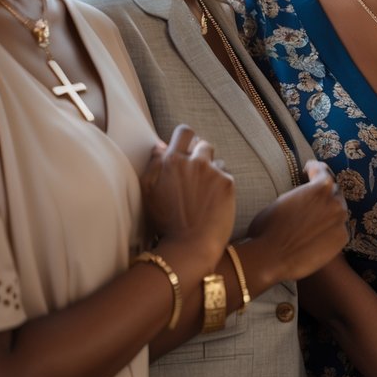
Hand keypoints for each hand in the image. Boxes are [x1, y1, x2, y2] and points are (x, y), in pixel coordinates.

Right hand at [141, 124, 235, 271]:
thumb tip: (161, 145)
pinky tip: (213, 200)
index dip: (186, 138)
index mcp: (172, 161)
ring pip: (216, 160)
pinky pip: (225, 175)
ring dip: (211, 170)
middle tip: (196, 173)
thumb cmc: (165, 221)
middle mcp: (193, 161)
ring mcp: (212, 171)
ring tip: (203, 192)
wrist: (190, 244)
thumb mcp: (148, 192)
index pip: (184, 132)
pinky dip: (220, 184)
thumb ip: (154, 164)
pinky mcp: (228, 182)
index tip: (186, 147)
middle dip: (200, 155)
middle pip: (203, 144)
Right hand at [246, 160, 348, 284]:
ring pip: (338, 211)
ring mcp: (340, 220)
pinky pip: (339, 229)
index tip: (311, 170)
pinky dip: (331, 229)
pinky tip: (319, 234)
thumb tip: (302, 196)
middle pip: (333, 192)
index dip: (315, 169)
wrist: (271, 257)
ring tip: (316, 217)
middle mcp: (335, 201)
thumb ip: (300, 193)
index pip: (323, 171)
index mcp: (320, 187)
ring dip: (329, 211)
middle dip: (323, 193)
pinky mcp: (342, 238)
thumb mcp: (282, 200)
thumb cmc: (268, 228)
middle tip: (313, 198)